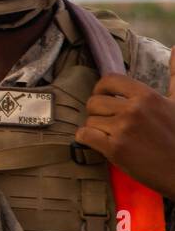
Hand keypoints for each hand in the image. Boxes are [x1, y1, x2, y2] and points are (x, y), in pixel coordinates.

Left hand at [76, 47, 174, 199]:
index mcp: (147, 95)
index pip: (108, 80)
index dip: (102, 90)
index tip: (106, 99)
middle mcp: (133, 109)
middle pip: (94, 102)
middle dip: (98, 112)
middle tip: (110, 122)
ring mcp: (123, 129)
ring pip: (89, 120)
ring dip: (95, 129)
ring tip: (112, 135)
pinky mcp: (115, 149)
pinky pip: (84, 136)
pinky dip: (86, 140)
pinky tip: (99, 143)